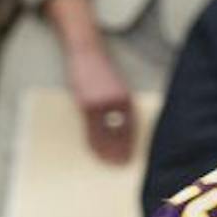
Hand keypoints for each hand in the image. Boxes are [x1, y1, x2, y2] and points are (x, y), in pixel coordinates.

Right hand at [64, 44, 134, 163]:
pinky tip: (95, 150)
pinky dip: (93, 141)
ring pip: (104, 133)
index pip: (130, 126)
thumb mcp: (114, 88)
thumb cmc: (99, 71)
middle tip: (120, 165)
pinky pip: (91, 128)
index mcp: (126, 98)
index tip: (128, 156)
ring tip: (108, 162)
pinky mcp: (86, 104)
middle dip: (119, 150)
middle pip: (119, 132)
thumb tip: (119, 128)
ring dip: (106, 150)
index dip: (129, 143)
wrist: (86, 52)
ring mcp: (100, 103)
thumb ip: (118, 107)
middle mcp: (116, 102)